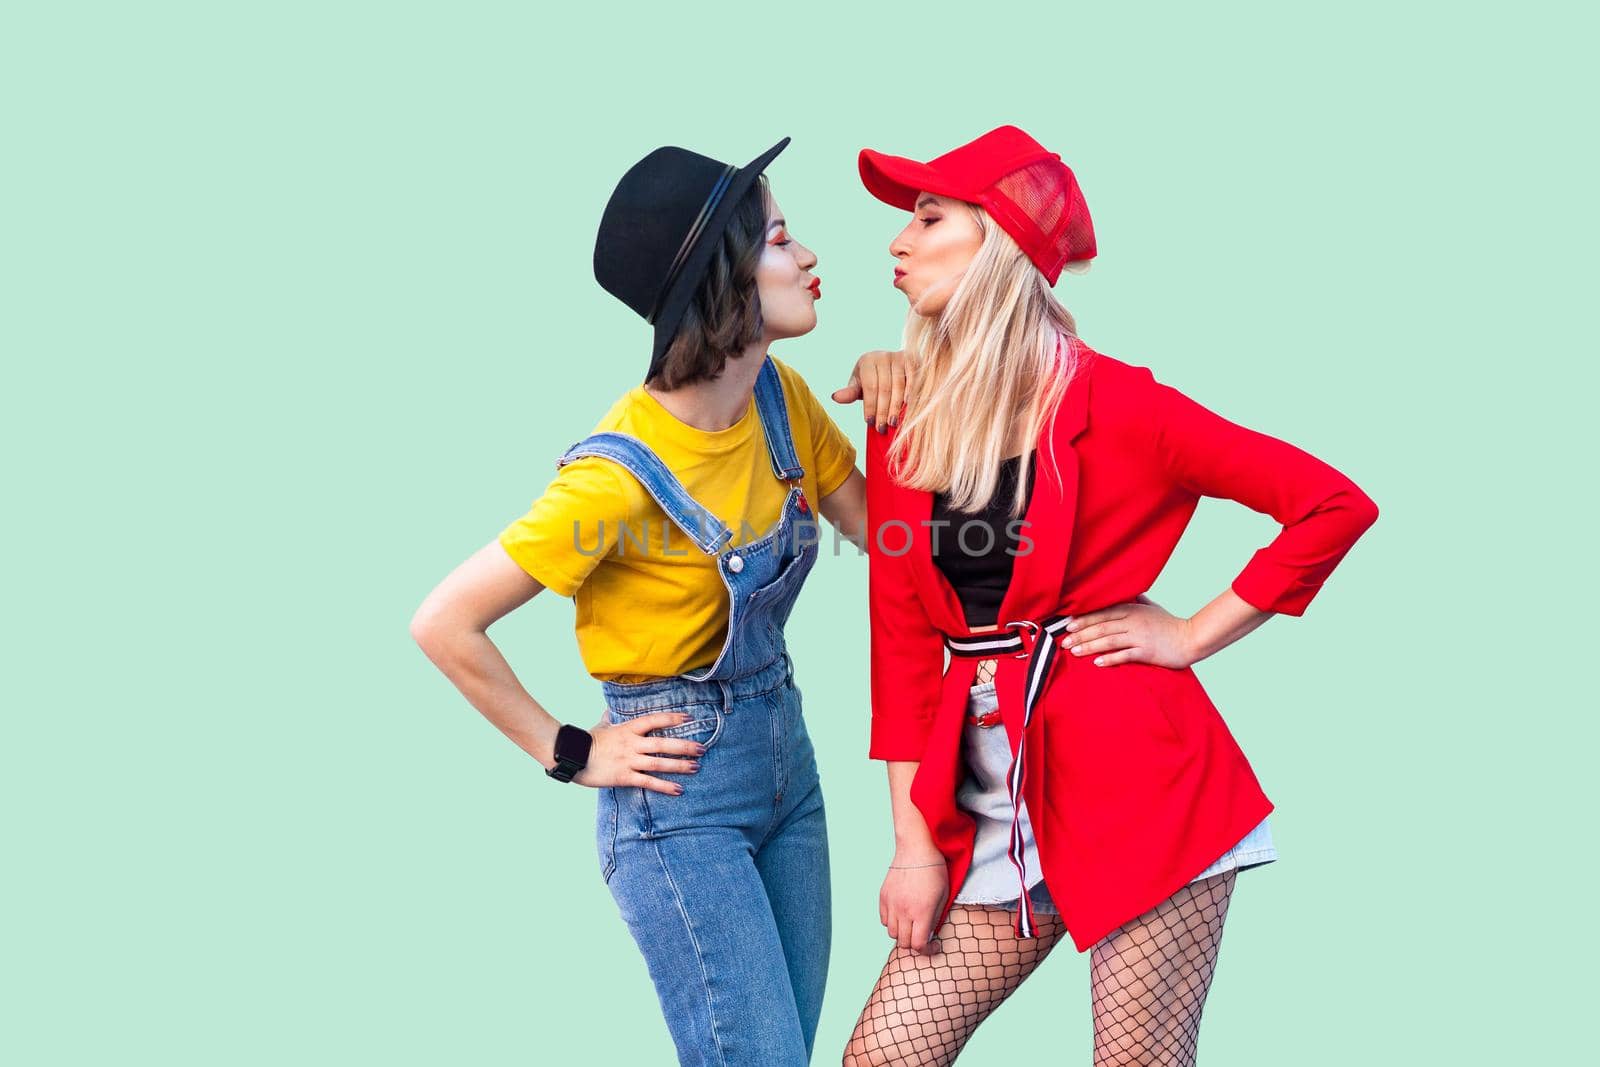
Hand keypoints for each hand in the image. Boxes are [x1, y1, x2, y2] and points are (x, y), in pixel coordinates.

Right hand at [569, 712, 705, 793]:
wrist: (570, 755)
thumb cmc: (586, 740)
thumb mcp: (600, 726)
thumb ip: (608, 718)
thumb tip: (608, 710)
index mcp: (628, 728)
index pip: (655, 720)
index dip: (673, 718)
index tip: (689, 718)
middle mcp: (631, 743)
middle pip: (663, 743)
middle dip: (684, 746)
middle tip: (702, 748)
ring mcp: (628, 760)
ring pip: (659, 763)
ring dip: (679, 765)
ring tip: (695, 767)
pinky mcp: (624, 776)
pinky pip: (648, 782)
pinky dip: (664, 786)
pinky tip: (678, 790)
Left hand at [832, 349, 909, 432]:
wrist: (893, 364)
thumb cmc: (874, 378)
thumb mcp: (860, 384)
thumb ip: (850, 392)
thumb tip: (835, 397)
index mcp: (867, 361)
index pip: (869, 387)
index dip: (869, 405)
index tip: (869, 422)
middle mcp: (883, 356)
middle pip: (884, 388)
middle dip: (882, 410)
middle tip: (881, 428)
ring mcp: (899, 357)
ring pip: (898, 385)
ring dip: (895, 406)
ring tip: (892, 423)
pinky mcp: (913, 360)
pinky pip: (912, 378)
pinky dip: (910, 391)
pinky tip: (907, 405)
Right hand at [879, 851, 948, 955]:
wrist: (917, 848)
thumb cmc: (935, 871)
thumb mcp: (943, 897)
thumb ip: (935, 919)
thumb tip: (929, 934)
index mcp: (921, 912)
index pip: (918, 945)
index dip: (927, 951)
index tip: (934, 946)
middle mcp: (903, 910)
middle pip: (904, 943)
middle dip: (915, 943)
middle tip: (923, 935)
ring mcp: (891, 903)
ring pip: (892, 933)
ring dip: (902, 933)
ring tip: (912, 924)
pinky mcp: (883, 896)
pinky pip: (884, 919)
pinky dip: (892, 922)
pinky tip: (901, 914)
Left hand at [1059, 598, 1196, 668]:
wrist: (1190, 638)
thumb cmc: (1169, 624)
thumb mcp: (1151, 608)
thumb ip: (1136, 600)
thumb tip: (1127, 592)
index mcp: (1132, 609)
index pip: (1102, 613)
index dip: (1083, 619)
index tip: (1067, 625)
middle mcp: (1133, 621)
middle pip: (1101, 626)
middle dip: (1080, 634)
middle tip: (1064, 641)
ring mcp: (1140, 636)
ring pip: (1109, 640)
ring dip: (1089, 646)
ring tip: (1074, 652)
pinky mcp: (1146, 651)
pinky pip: (1124, 655)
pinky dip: (1110, 658)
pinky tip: (1097, 663)